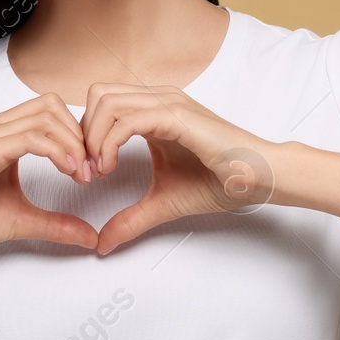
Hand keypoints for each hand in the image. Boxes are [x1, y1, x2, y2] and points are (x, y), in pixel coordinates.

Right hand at [0, 95, 99, 257]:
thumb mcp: (22, 220)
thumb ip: (57, 225)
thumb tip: (91, 237)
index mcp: (1, 135)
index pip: (49, 112)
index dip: (75, 136)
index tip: (88, 170)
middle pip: (51, 106)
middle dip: (78, 135)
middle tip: (90, 170)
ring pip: (45, 116)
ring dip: (72, 143)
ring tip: (81, 174)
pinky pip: (31, 137)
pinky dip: (57, 151)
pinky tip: (68, 172)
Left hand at [80, 84, 278, 255]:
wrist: (258, 179)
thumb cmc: (220, 182)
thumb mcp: (162, 203)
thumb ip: (131, 219)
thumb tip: (102, 244)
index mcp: (152, 110)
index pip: (101, 104)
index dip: (85, 135)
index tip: (86, 172)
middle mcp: (157, 99)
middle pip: (97, 95)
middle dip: (81, 133)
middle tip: (85, 170)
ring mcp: (167, 103)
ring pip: (106, 102)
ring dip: (92, 138)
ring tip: (97, 170)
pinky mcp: (176, 116)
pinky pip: (127, 120)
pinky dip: (109, 143)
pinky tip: (110, 168)